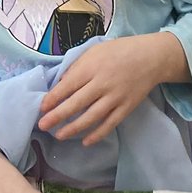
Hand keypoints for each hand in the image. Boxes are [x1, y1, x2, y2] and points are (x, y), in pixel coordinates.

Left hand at [38, 33, 187, 144]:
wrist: (150, 57)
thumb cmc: (117, 51)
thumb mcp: (93, 52)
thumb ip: (76, 67)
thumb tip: (60, 84)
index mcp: (91, 68)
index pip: (68, 86)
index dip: (53, 98)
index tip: (41, 108)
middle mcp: (102, 84)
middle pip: (77, 103)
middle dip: (57, 116)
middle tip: (42, 125)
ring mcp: (116, 97)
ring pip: (92, 117)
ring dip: (74, 128)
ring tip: (59, 135)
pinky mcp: (127, 107)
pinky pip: (110, 123)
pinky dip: (98, 134)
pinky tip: (85, 141)